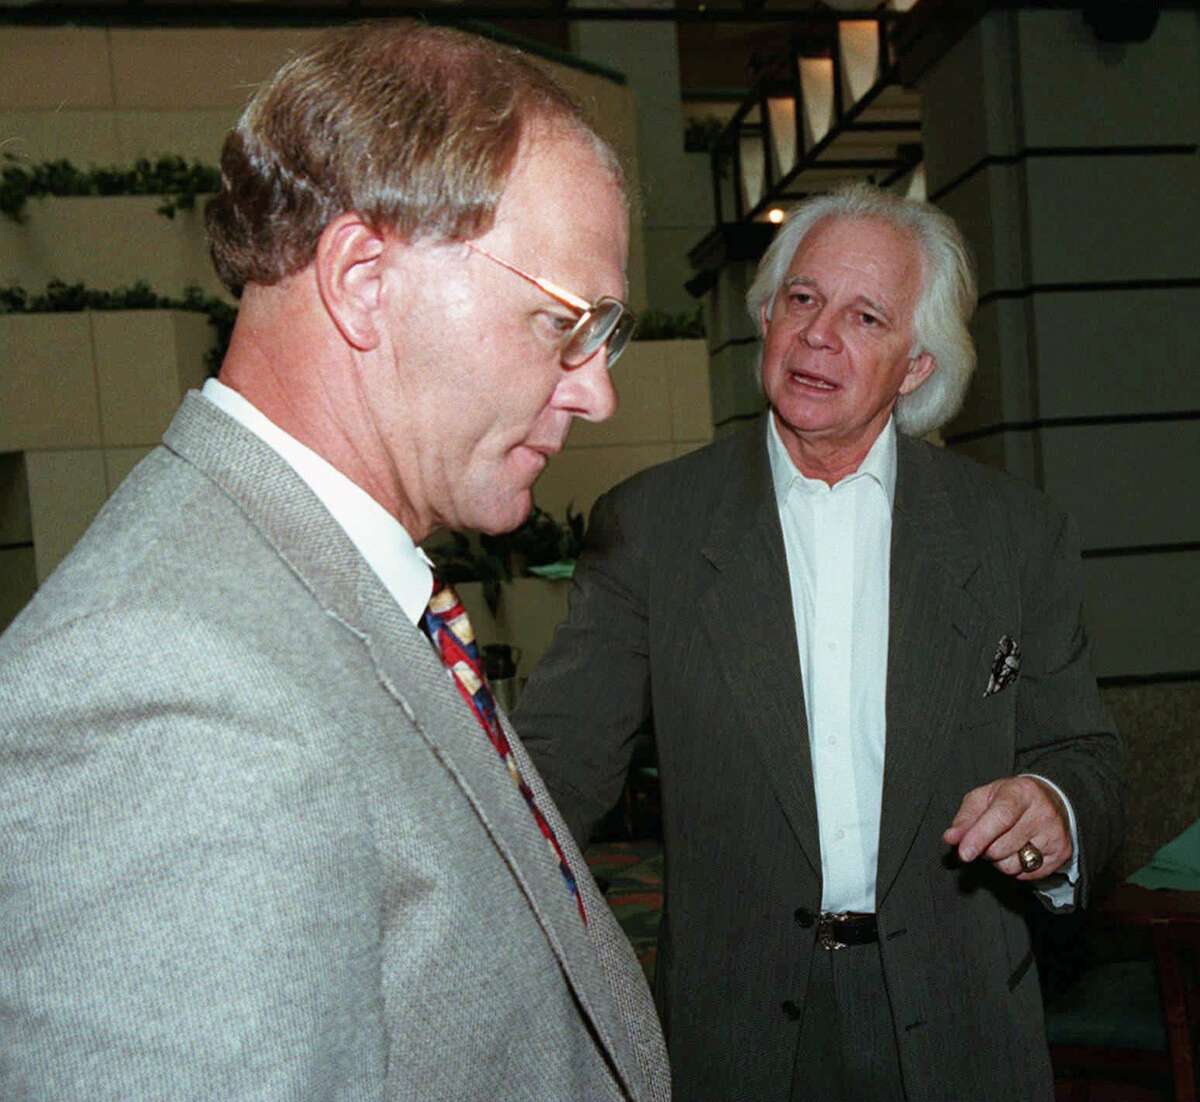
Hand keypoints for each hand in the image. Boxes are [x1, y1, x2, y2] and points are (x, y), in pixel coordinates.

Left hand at [942, 776, 1071, 880]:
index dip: (979, 837)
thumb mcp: (983, 798)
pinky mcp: (1062, 854)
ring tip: (1004, 842)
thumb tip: (950, 838)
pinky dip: (1015, 867)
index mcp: (1021, 792)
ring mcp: (1055, 835)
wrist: (1050, 800)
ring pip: (1012, 865)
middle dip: (984, 848)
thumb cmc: (1009, 799)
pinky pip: (1027, 875)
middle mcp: (1043, 813)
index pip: (1000, 817)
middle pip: (1001, 847)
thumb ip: (964, 818)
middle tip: (988, 837)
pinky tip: (1019, 850)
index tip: (964, 853)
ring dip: (999, 860)